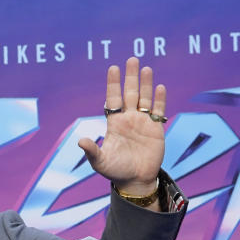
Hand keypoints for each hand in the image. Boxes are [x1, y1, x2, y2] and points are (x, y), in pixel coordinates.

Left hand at [78, 56, 166, 194]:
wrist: (135, 180)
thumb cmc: (115, 171)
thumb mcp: (99, 162)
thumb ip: (92, 150)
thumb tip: (80, 141)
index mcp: (114, 123)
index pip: (113, 99)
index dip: (113, 84)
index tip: (113, 68)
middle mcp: (128, 119)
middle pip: (129, 93)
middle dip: (130, 77)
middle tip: (132, 59)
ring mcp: (143, 123)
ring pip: (144, 99)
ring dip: (145, 84)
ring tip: (145, 68)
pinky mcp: (156, 129)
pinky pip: (159, 111)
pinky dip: (160, 100)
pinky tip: (159, 87)